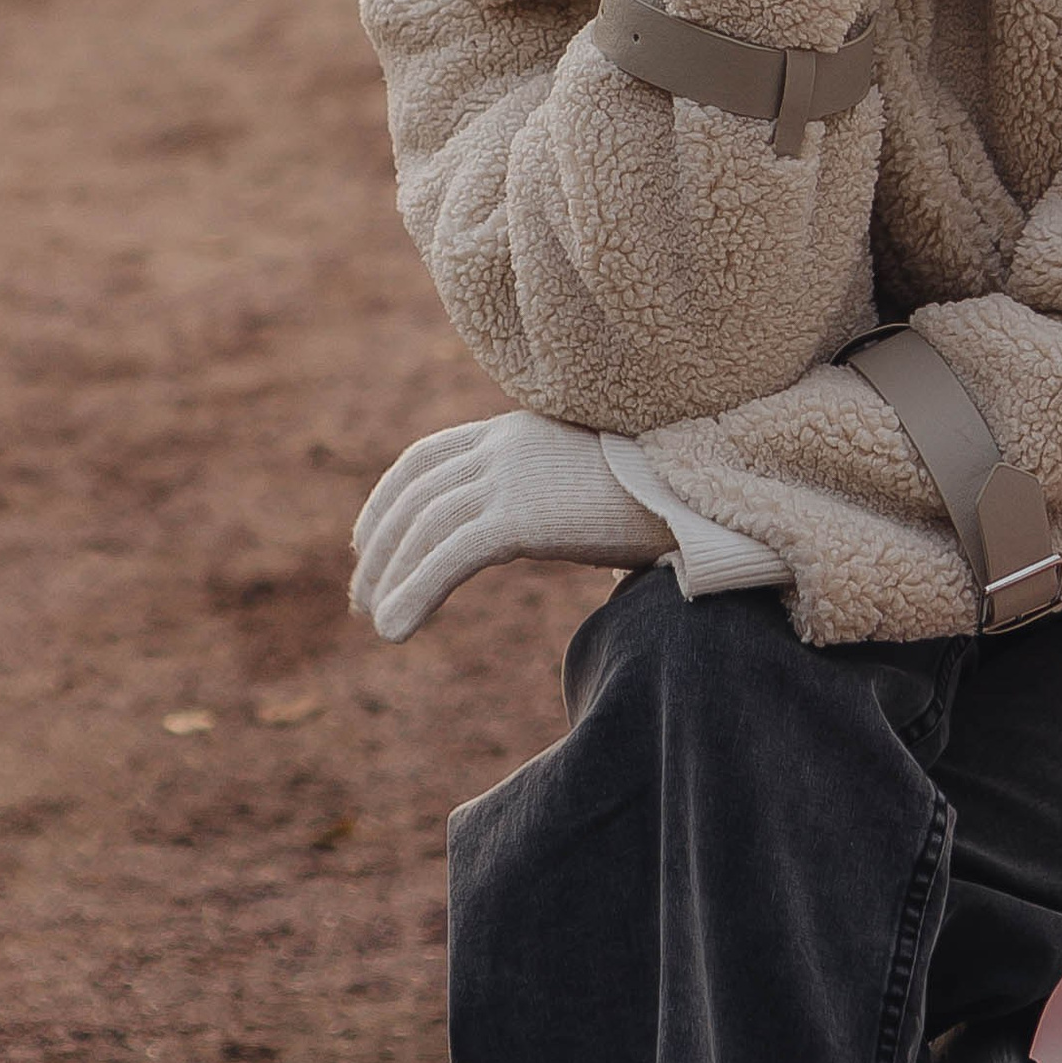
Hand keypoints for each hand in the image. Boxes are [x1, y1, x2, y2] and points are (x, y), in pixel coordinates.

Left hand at [349, 410, 669, 642]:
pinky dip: (412, 593)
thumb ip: (545, 495)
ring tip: (378, 624)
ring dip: (391, 579)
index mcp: (514, 431)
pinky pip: (447, 557)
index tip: (366, 544)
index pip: (424, 459)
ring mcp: (510, 477)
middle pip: (414, 494)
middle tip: (362, 597)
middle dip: (380, 548)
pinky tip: (394, 631)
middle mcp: (503, 446)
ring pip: (424, 530)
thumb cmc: (659, 492)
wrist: (700, 487)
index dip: (385, 500)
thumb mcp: (583, 481)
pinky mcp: (521, 515)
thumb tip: (536, 534)